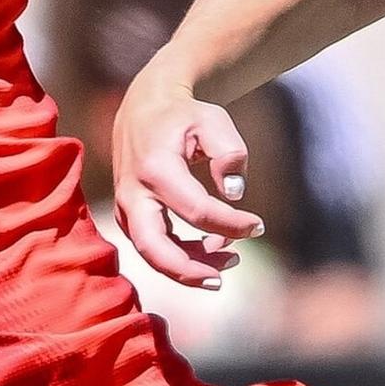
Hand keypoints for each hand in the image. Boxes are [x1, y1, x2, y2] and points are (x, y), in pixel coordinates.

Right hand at [110, 68, 261, 287]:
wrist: (144, 107)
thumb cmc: (183, 116)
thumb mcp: (214, 121)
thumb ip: (231, 153)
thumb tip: (235, 194)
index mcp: (156, 168)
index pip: (197, 211)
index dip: (231, 224)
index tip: (258, 225)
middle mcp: (133, 193)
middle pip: (155, 249)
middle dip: (189, 271)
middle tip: (222, 279)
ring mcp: (126, 207)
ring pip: (152, 254)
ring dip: (189, 266)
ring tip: (229, 260)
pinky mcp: (129, 216)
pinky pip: (152, 246)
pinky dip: (180, 256)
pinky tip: (210, 248)